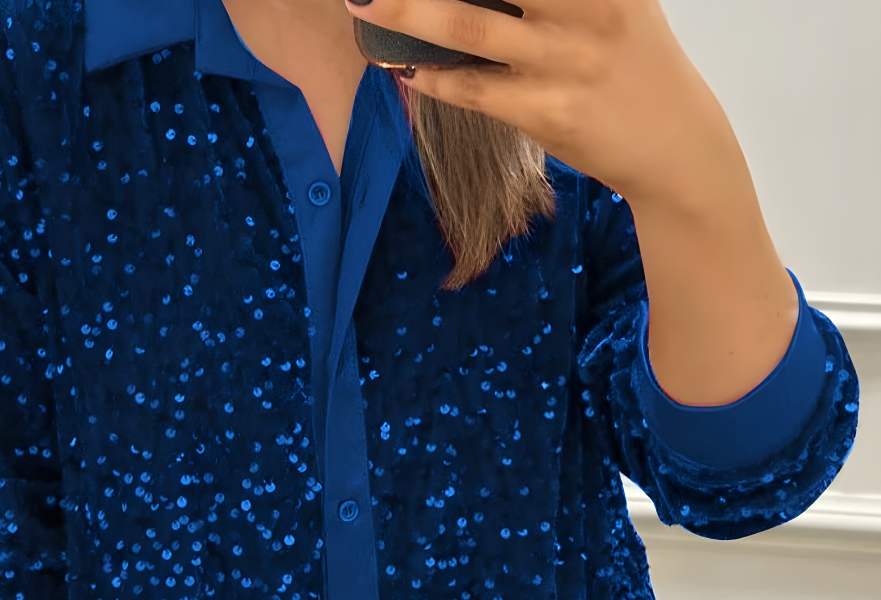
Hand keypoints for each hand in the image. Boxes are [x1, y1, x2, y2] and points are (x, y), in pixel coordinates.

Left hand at [345, 0, 738, 212]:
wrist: (675, 144)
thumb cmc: (635, 67)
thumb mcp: (615, 3)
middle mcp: (585, 7)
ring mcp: (565, 61)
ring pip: (470, 26)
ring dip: (409, 13)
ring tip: (365, 5)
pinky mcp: (548, 112)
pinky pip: (476, 90)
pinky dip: (435, 78)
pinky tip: (405, 67)